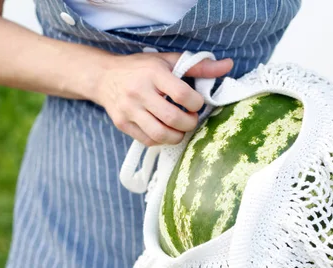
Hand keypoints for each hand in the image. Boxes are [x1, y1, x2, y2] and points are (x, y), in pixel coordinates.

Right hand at [94, 52, 232, 145]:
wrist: (104, 77)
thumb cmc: (141, 68)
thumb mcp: (168, 61)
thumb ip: (199, 66)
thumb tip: (228, 66)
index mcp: (153, 73)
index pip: (182, 95)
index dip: (196, 104)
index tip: (197, 104)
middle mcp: (139, 92)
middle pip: (173, 119)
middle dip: (189, 123)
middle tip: (191, 119)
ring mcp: (129, 110)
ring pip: (160, 134)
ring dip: (177, 136)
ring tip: (180, 128)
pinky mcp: (122, 124)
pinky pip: (148, 140)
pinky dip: (162, 140)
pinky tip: (165, 130)